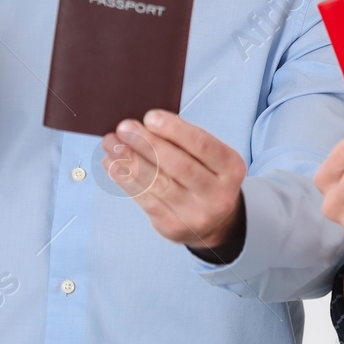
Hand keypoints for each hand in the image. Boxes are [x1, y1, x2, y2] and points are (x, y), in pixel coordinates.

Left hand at [105, 110, 246, 252]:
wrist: (215, 223)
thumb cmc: (206, 177)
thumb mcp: (210, 158)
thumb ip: (185, 141)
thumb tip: (145, 125)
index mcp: (231, 168)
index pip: (203, 145)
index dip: (175, 130)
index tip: (150, 117)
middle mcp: (217, 194)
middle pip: (179, 166)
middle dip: (148, 144)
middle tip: (124, 127)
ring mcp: (196, 214)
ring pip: (159, 183)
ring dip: (130, 160)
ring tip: (112, 143)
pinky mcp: (173, 226)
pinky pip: (146, 200)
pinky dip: (126, 180)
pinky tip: (113, 165)